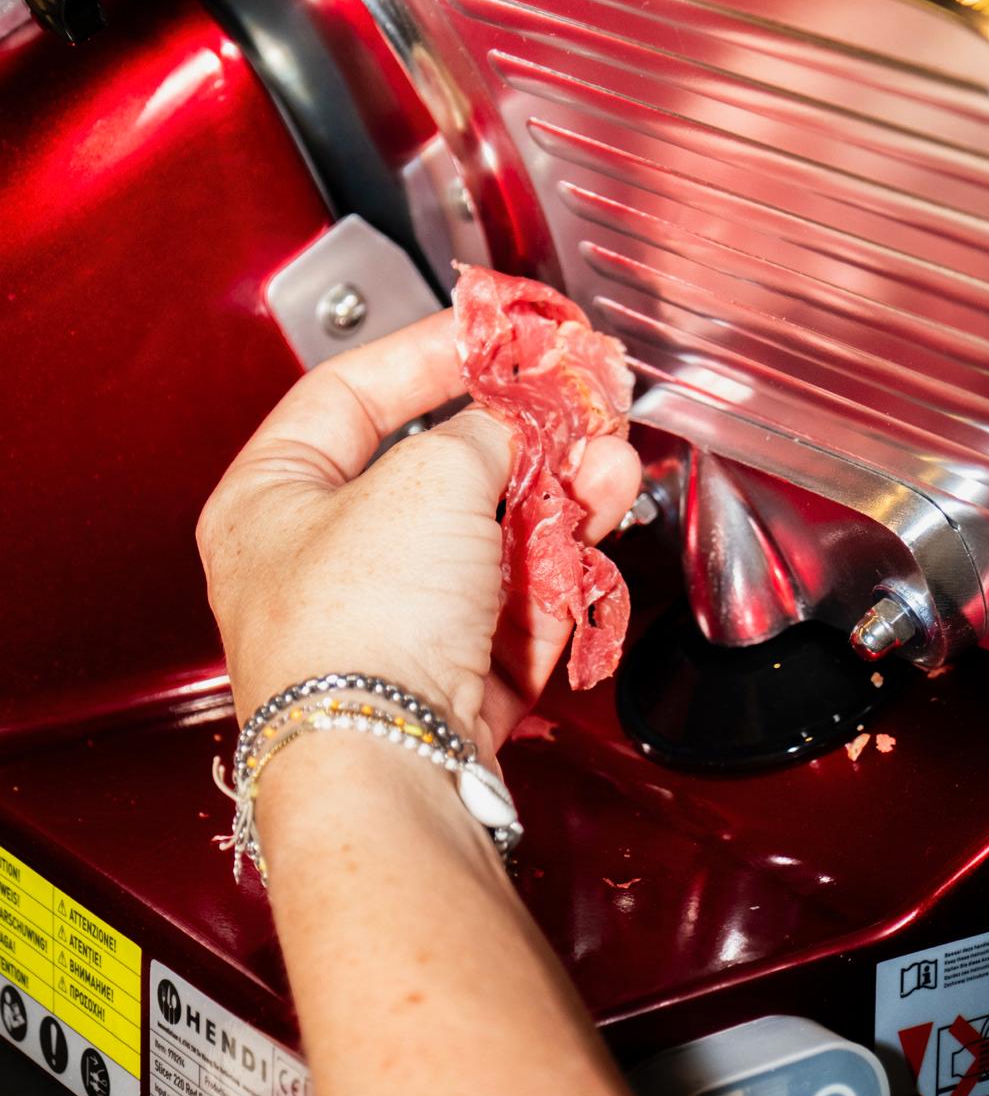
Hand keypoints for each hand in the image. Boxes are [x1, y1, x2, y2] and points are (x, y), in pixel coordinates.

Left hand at [196, 310, 640, 751]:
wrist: (388, 761)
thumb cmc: (359, 624)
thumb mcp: (426, 476)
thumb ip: (481, 430)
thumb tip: (511, 423)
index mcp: (271, 500)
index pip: (352, 393)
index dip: (431, 351)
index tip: (497, 334)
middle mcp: (322, 563)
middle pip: (438, 470)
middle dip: (522, 432)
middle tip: (579, 395)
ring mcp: (390, 623)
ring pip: (489, 537)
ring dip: (558, 491)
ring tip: (610, 457)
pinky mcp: (449, 676)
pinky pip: (513, 602)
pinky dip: (559, 562)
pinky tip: (599, 517)